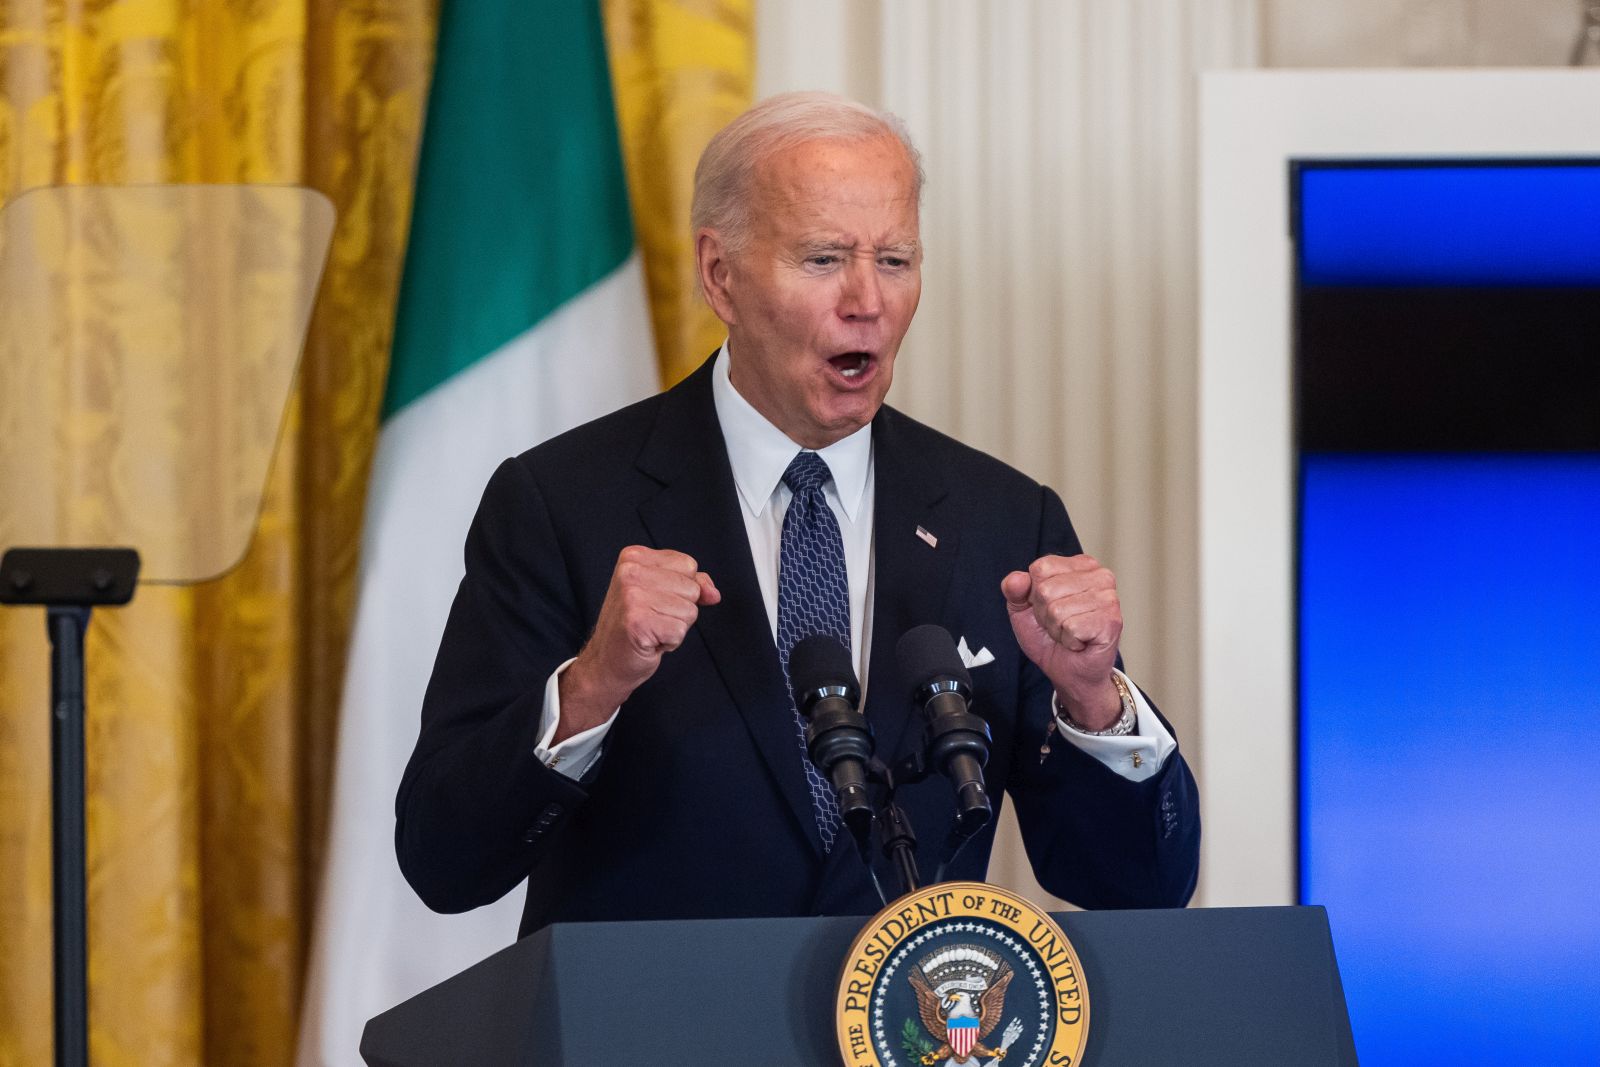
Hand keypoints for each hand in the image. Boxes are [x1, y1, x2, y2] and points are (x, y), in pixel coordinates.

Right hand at [556, 546, 719, 741]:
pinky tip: (649, 641)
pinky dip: (670, 642)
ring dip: (675, 626)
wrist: (606, 662)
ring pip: (689, 610)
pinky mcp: (638, 622)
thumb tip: (713, 593)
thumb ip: (690, 583)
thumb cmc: (633, 626)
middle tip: (652, 618)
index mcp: (634, 557)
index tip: (655, 601)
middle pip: (692, 588)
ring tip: (651, 629)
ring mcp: (632, 597)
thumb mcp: (660, 593)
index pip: (688, 565)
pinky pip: (680, 630)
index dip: (680, 589)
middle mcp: (630, 572)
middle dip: (679, 609)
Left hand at [1001, 554, 1121, 729]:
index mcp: (1080, 565)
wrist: (1069, 672)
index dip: (1034, 594)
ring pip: (1057, 610)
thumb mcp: (1023, 610)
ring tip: (1069, 633)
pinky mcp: (1112, 621)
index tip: (1047, 608)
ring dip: (1057, 629)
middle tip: (1060, 625)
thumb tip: (1016, 579)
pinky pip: (1071, 627)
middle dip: (1045, 614)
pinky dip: (1068, 640)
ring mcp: (1108, 598)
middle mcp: (1099, 576)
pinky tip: (1079, 642)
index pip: (1040, 568)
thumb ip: (1014, 590)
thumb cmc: (1050, 638)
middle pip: (1046, 589)